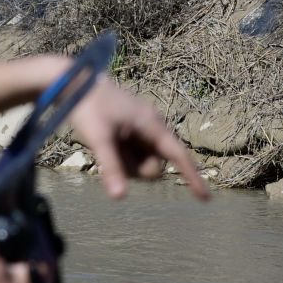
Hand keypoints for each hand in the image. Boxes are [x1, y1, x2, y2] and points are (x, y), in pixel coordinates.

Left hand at [67, 77, 209, 200]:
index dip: (192, 178)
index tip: (206, 200)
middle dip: (134, 169)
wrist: (76, 82)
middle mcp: (153, 128)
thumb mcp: (98, 138)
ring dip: (125, 163)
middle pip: (154, 167)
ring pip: (142, 164)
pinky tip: (107, 141)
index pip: (178, 156)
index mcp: (152, 125)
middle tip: (110, 151)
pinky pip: (134, 156)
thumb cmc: (88, 107)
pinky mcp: (133, 132)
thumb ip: (111, 167)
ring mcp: (143, 130)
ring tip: (106, 142)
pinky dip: (121, 157)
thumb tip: (120, 197)